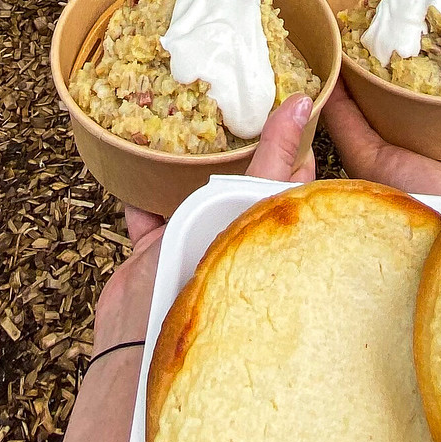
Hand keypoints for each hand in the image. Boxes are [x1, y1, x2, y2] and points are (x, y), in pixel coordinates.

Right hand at [94, 94, 316, 347]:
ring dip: (184, 165)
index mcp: (268, 229)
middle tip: (232, 100)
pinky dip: (140, 193)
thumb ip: (273, 160)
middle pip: (236, 182)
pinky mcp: (156, 252)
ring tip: (185, 122)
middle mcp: (234, 235)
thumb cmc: (211, 276)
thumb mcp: (248, 208)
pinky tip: (136, 161)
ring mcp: (194, 244)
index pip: (290, 178)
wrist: (143, 341)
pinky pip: (146, 214)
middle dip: (233, 149)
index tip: (290, 101)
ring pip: (191, 193)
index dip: (292, 141)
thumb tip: (304, 104)